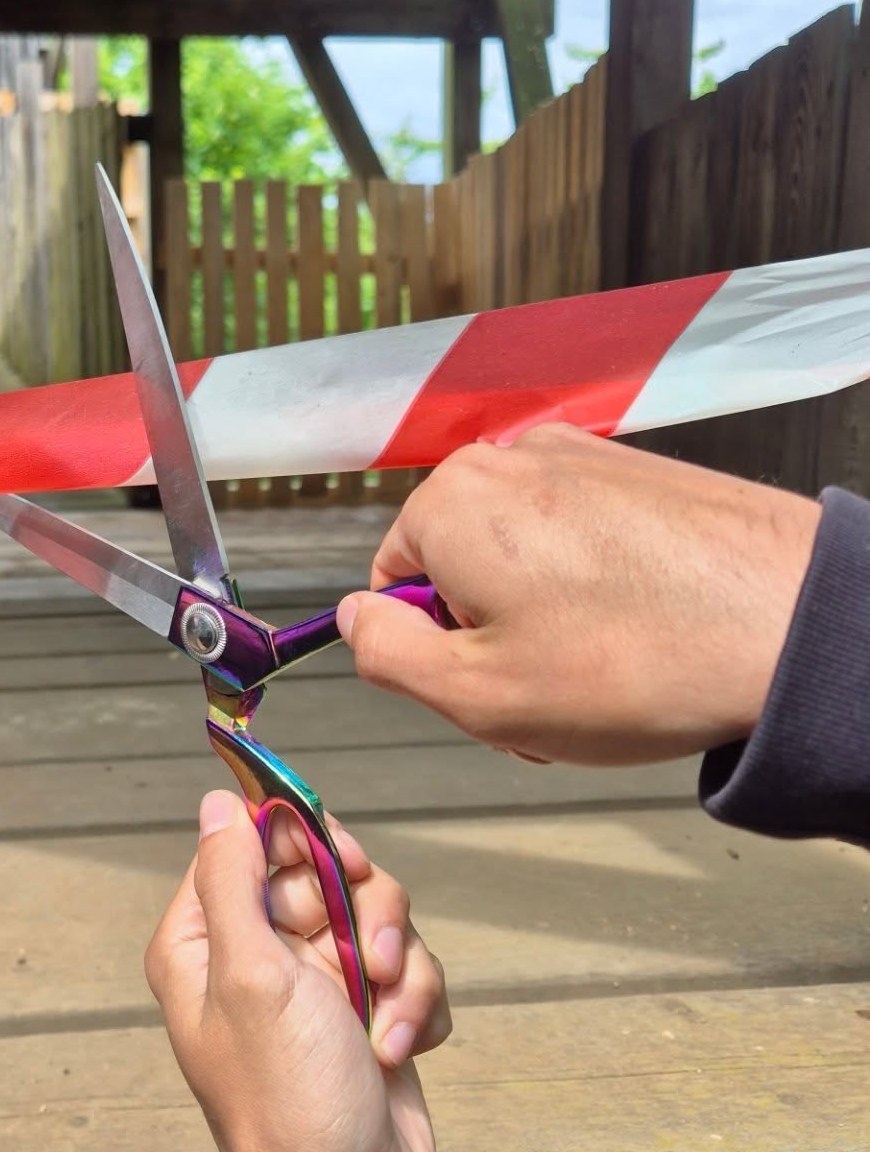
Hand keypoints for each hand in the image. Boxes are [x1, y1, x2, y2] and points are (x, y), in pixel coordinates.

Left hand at [144, 790, 448, 1151]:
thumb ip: (232, 878)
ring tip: (383, 1018)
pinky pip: (410, 968)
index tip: (336, 860)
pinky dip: (414, 1004)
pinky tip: (396, 1050)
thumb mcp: (249, 973)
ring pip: (378, 915)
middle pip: (323, 869)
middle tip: (371, 950)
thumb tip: (217, 802)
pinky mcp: (368, 1010)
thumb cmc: (288, 1095)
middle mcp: (259, 952)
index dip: (298, 839)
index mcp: (208, 939)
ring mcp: (317, 982)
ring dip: (399, 965)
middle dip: (363, 909)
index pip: (248, 842)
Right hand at [338, 424, 821, 764]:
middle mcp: (510, 459)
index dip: (432, 652)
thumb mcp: (476, 694)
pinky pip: (581, 535)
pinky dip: (596, 589)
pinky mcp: (642, 470)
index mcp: (451, 502)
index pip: (392, 586)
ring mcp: (583, 456)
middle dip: (489, 637)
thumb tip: (354, 616)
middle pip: (458, 566)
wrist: (797, 628)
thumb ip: (385, 654)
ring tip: (604, 672)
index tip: (491, 688)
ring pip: (522, 555)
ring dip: (543, 619)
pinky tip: (641, 635)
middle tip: (549, 694)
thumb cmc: (636, 666)